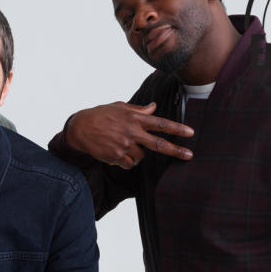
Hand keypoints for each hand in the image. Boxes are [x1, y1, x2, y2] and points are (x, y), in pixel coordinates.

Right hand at [65, 102, 193, 167]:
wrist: (80, 128)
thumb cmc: (101, 115)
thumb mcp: (120, 107)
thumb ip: (138, 109)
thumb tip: (154, 107)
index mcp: (134, 118)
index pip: (160, 123)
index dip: (176, 129)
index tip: (190, 133)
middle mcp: (132, 132)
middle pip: (158, 144)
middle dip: (176, 150)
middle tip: (189, 155)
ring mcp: (124, 145)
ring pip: (141, 157)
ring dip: (137, 154)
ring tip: (123, 146)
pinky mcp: (116, 157)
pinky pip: (130, 164)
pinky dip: (126, 161)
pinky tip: (116, 153)